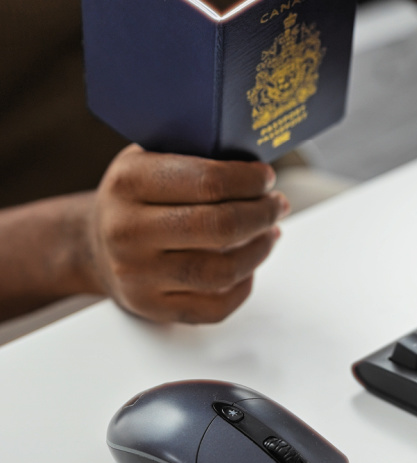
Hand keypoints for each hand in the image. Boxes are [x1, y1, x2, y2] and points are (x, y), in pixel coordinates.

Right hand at [85, 145, 287, 322]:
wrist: (93, 242)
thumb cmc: (136, 196)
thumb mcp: (150, 157)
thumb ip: (196, 155)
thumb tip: (258, 166)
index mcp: (130, 182)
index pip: (208, 181)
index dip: (250, 180)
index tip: (266, 177)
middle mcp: (128, 231)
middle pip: (221, 227)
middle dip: (262, 213)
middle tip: (277, 204)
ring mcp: (138, 275)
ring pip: (223, 270)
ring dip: (260, 248)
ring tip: (270, 231)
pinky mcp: (151, 307)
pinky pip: (214, 307)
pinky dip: (244, 285)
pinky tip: (250, 264)